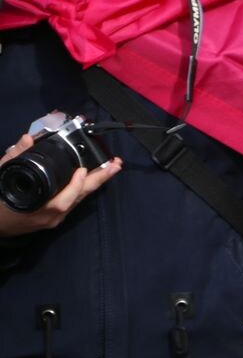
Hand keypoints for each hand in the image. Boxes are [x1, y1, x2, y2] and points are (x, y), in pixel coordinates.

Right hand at [0, 134, 121, 236]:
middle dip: (99, 180)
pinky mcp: (55, 218)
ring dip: (96, 183)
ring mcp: (54, 218)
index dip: (75, 186)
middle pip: (79, 197)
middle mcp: (50, 215)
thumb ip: (15, 156)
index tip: (83, 170)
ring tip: (112, 167)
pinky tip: (94, 179)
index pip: (63, 200)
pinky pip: (74, 202)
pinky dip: (84, 189)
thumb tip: (28, 138)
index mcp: (38, 207)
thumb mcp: (2, 175)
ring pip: (79, 199)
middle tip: (116, 165)